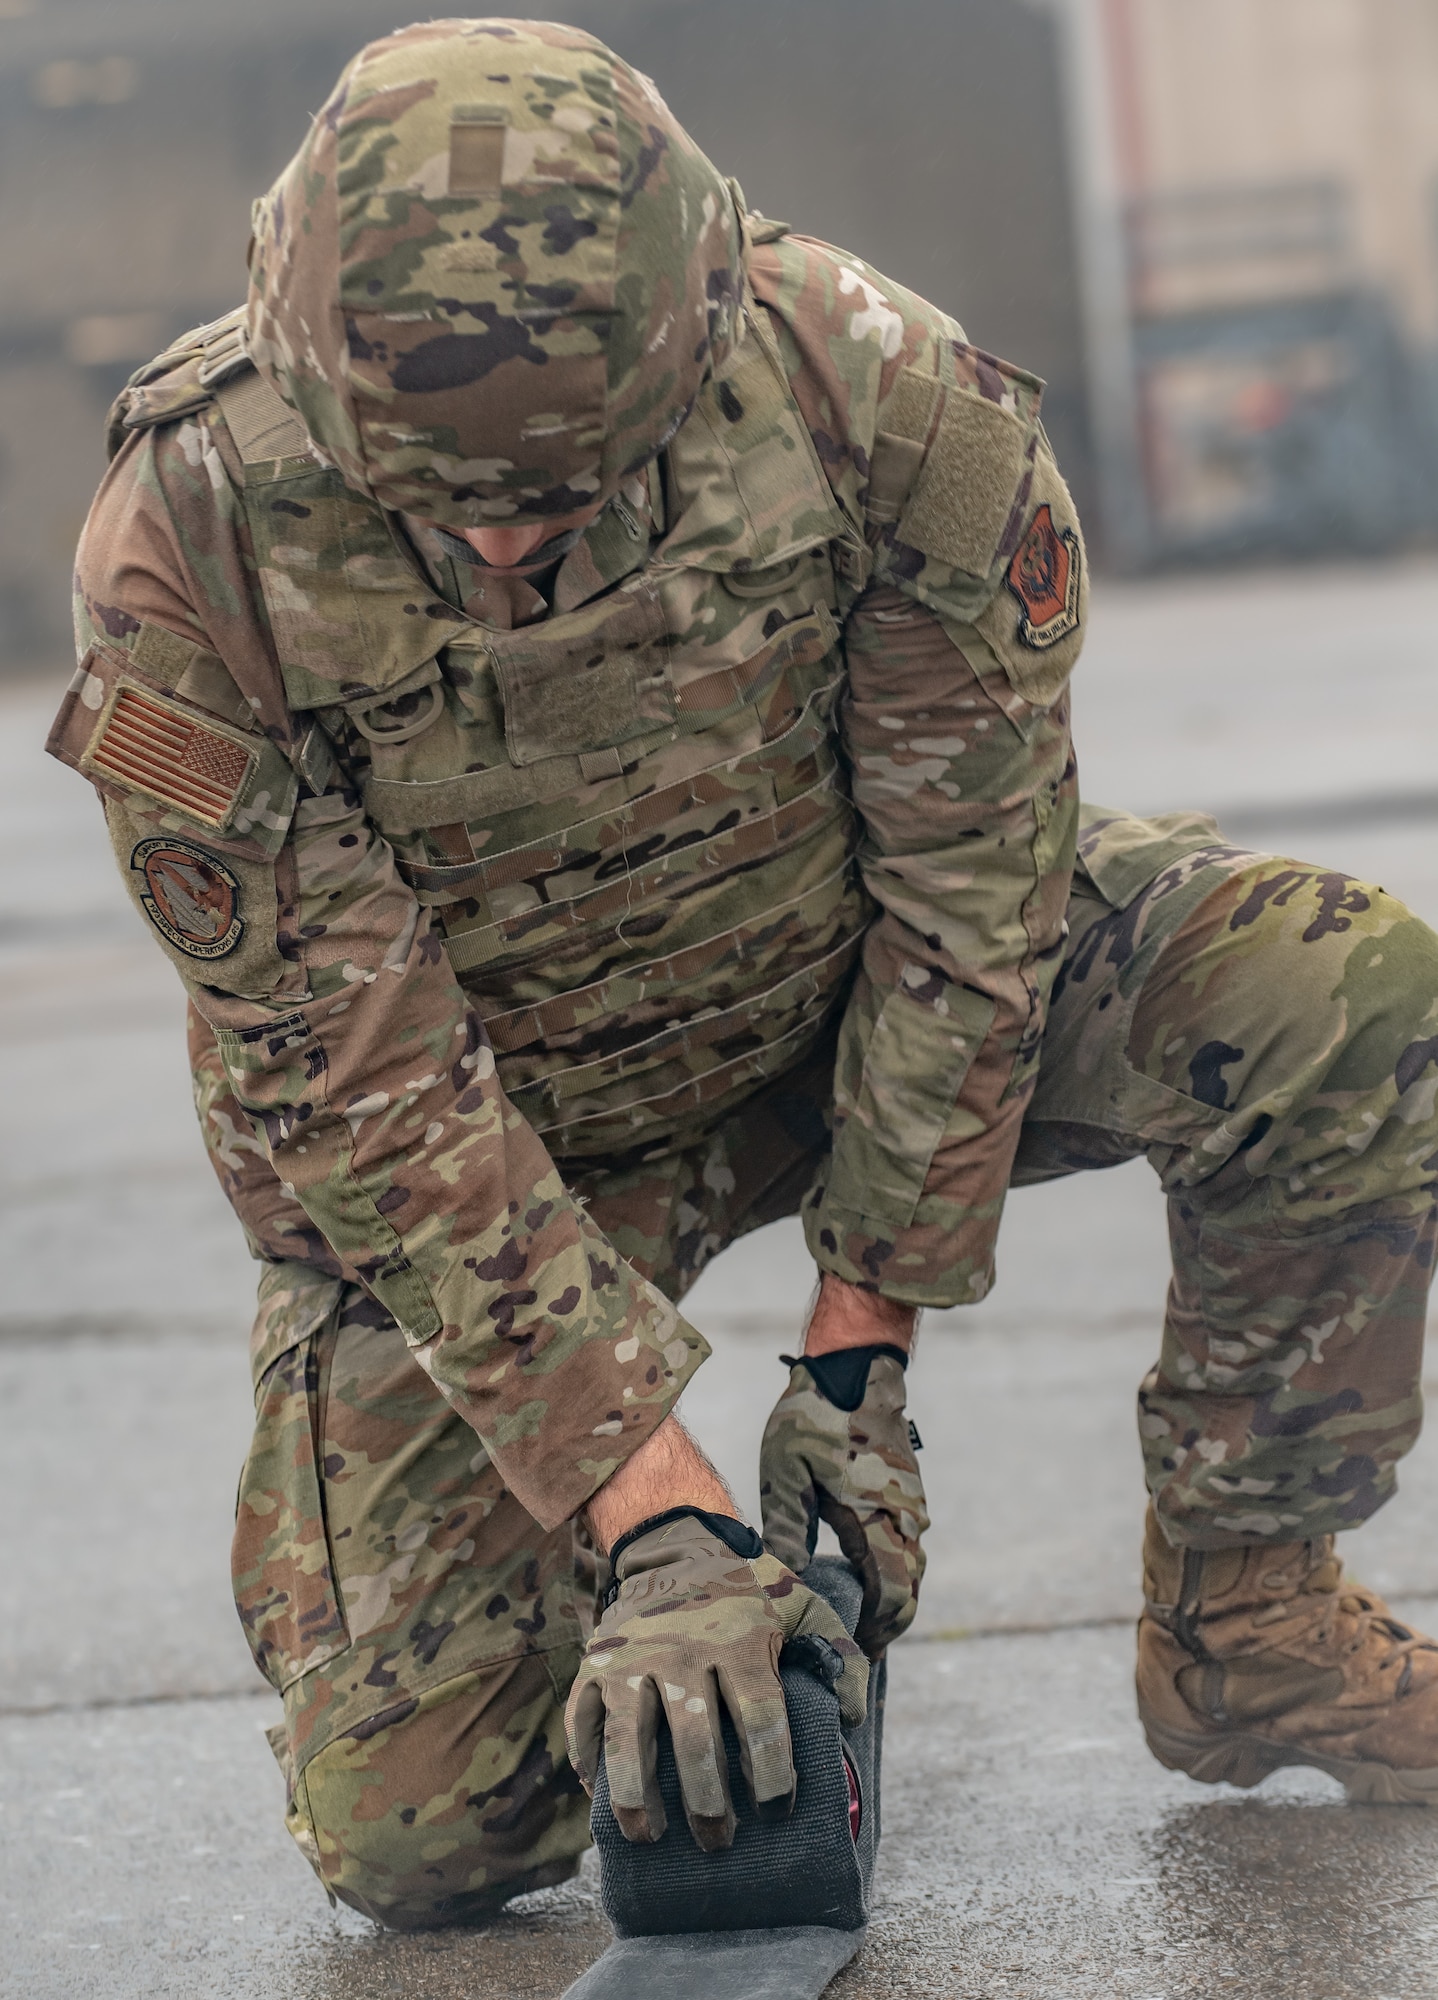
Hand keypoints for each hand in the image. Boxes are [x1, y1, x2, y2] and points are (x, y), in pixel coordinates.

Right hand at [564, 1510, 867, 1850]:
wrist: (677, 1543)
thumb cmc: (748, 1591)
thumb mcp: (803, 1607)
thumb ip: (841, 1655)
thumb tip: (853, 1718)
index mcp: (739, 1645)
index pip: (761, 1724)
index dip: (771, 1777)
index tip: (776, 1811)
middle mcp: (684, 1653)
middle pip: (695, 1745)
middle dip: (708, 1806)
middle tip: (717, 1841)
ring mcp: (633, 1659)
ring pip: (629, 1741)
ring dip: (636, 1798)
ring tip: (647, 1836)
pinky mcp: (595, 1663)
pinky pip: (584, 1722)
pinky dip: (589, 1763)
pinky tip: (601, 1796)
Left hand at [760, 1280, 928, 1655]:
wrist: (854, 1367)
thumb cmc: (814, 1417)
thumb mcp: (787, 1472)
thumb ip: (788, 1527)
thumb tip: (790, 1582)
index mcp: (876, 1519)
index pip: (891, 1596)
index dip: (877, 1632)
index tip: (857, 1654)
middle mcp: (904, 1517)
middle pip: (909, 1591)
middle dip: (888, 1625)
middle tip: (859, 1651)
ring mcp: (911, 1503)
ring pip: (913, 1568)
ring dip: (893, 1598)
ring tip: (861, 1622)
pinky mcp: (908, 1490)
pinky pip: (909, 1545)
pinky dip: (896, 1571)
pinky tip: (868, 1577)